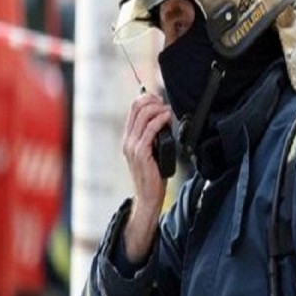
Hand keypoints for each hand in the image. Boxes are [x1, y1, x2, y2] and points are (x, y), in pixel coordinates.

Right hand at [121, 92, 170, 262]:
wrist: (148, 196)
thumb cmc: (153, 174)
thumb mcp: (152, 151)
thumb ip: (153, 136)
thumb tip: (164, 118)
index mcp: (128, 138)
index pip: (133, 109)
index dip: (147, 99)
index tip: (160, 99)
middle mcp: (127, 140)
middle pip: (136, 108)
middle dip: (152, 100)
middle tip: (165, 103)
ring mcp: (132, 146)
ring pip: (143, 116)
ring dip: (158, 109)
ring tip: (168, 111)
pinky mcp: (141, 152)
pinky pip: (150, 129)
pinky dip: (160, 120)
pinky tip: (167, 117)